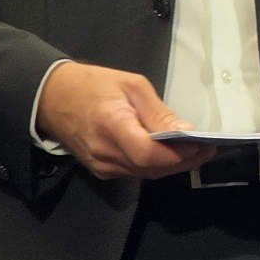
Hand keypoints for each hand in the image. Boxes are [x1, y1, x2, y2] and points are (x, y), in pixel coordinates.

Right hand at [34, 61, 214, 180]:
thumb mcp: (132, 86)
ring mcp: (100, 165)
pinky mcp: (101, 170)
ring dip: (171, 165)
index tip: (201, 145)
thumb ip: (158, 112)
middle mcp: (104, 151)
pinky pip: (134, 172)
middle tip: (207, 150)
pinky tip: (170, 154)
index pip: (148, 153)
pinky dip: (155, 165)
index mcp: (111, 124)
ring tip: (194, 151)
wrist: (53, 98)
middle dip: (183, 162)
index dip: (177, 154)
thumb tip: (184, 131)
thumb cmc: (92, 85)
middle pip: (150, 168)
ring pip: (145, 174)